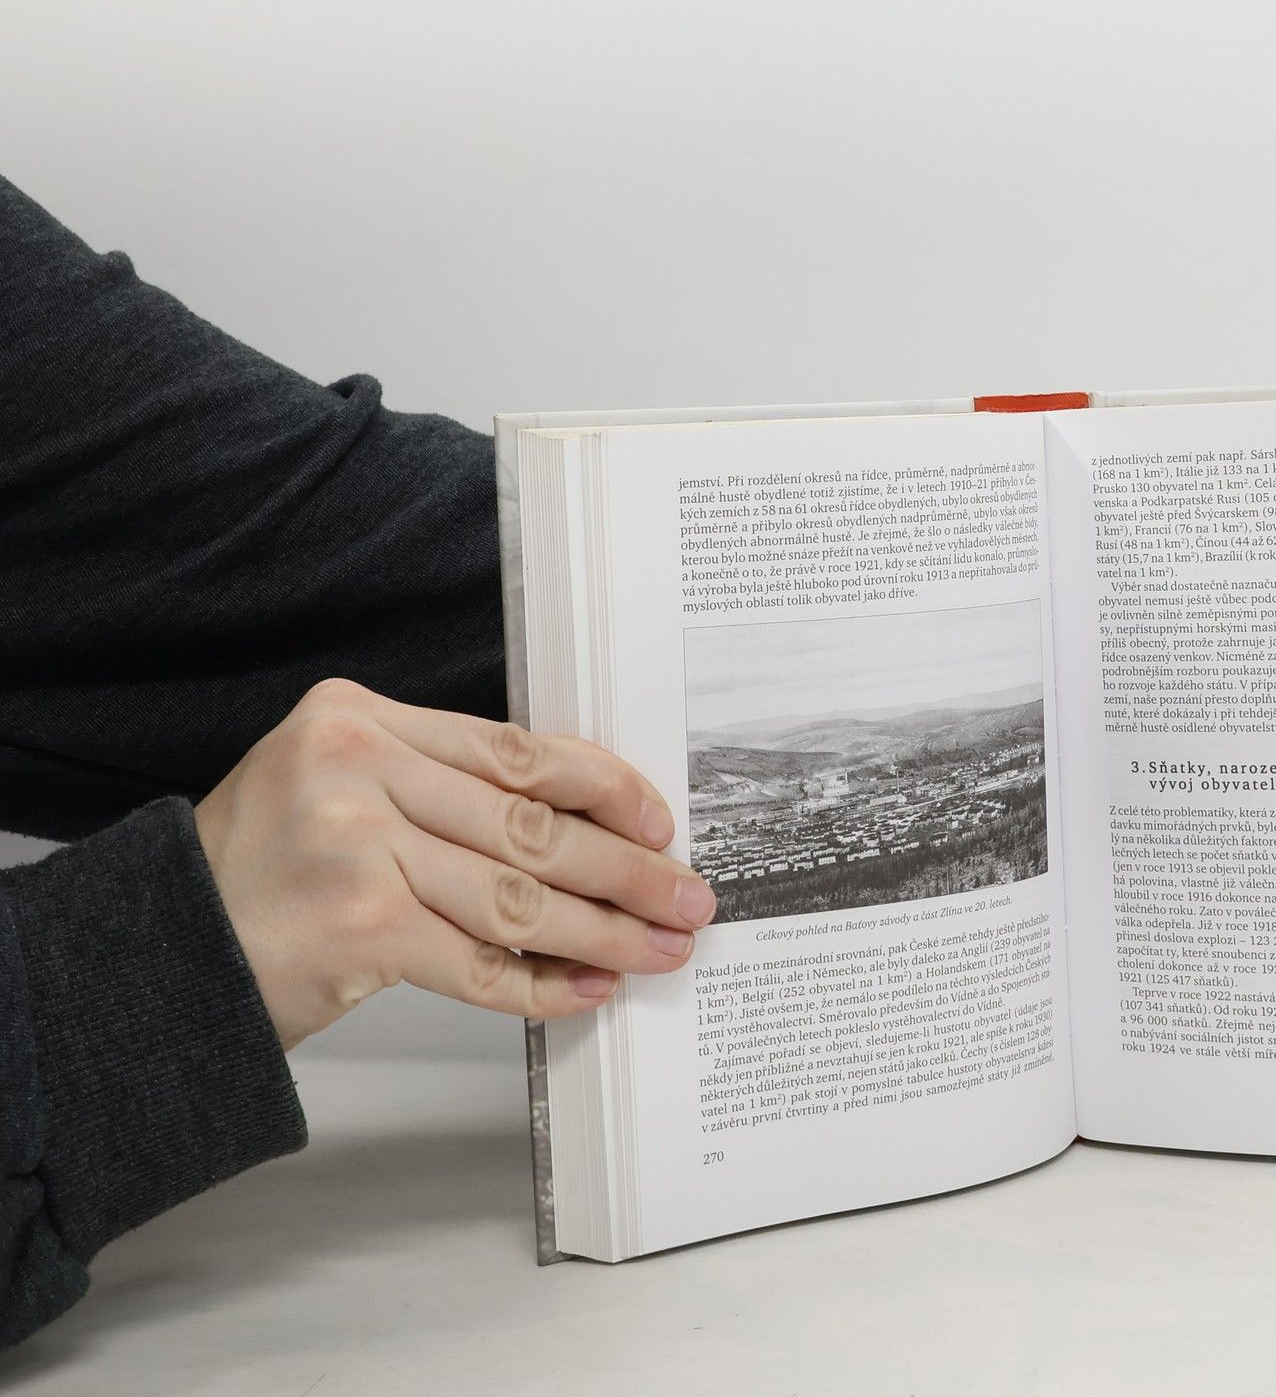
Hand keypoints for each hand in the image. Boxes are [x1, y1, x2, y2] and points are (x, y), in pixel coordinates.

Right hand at [193, 678, 714, 1049]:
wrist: (158, 954)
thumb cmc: (262, 870)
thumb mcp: (340, 786)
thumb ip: (441, 786)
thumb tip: (587, 824)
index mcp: (359, 716)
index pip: (516, 749)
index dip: (604, 787)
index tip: (659, 822)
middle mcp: (356, 767)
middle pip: (530, 821)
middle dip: (625, 868)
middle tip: (686, 897)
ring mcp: (356, 846)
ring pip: (517, 892)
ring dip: (602, 930)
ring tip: (658, 949)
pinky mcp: (358, 928)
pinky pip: (478, 959)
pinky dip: (541, 983)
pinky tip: (588, 990)